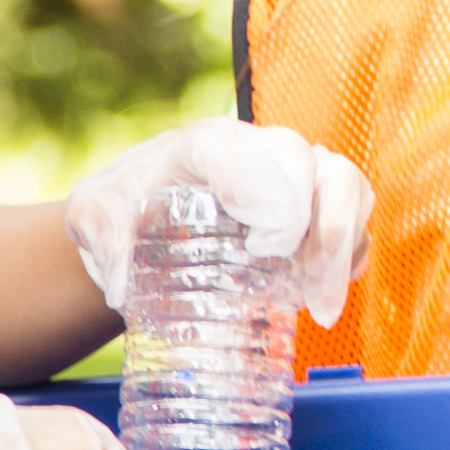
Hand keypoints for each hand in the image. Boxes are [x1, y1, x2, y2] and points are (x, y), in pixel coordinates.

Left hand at [63, 121, 372, 326]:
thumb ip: (99, 234)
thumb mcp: (94, 214)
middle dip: (326, 231)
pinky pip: (355, 217)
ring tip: (322, 305)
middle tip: (310, 295)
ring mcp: (295, 175)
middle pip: (316, 167)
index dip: (273, 199)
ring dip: (345, 246)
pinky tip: (324, 293)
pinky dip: (350, 255)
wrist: (144, 211)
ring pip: (346, 186)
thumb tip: (124, 283)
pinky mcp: (314, 205)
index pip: (256, 154)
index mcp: (209, 144)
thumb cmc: (124, 204)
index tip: (265, 248)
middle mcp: (261, 150)